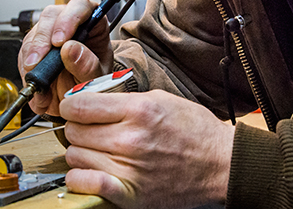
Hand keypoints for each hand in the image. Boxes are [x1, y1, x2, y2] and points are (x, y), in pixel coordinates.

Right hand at [18, 0, 112, 115]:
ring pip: (34, 33)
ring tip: (38, 77)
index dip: (68, 20)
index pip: (80, 6)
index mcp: (92, 22)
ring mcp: (49, 33)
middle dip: (42, 40)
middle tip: (39, 61)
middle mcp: (69, 22)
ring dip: (32, 56)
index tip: (59, 41)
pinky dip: (26, 67)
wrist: (80, 96)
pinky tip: (35, 80)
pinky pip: (25, 51)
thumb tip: (70, 49)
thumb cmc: (93, 79)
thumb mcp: (97, 77)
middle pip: (51, 17)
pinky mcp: (34, 46)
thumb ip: (87, 65)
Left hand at [61, 90, 234, 208]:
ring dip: (80, 151)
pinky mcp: (131, 194)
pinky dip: (80, 178)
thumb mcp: (160, 98)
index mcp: (138, 111)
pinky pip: (86, 184)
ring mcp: (130, 169)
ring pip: (75, 156)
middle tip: (88, 128)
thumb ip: (123, 98)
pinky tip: (89, 171)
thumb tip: (90, 99)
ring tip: (95, 148)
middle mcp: (130, 139)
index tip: (74, 107)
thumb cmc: (194, 130)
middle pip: (74, 131)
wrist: (221, 165)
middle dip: (76, 126)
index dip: (70, 104)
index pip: (79, 105)